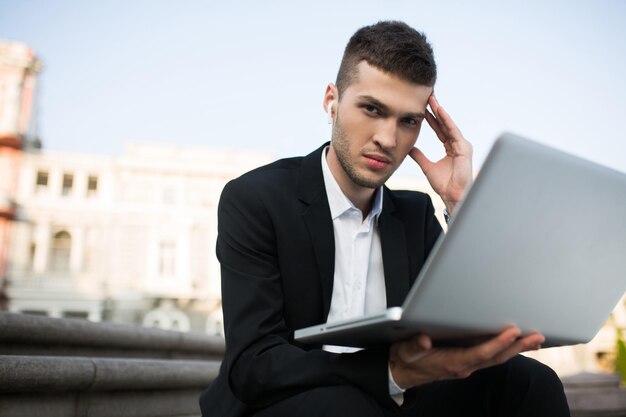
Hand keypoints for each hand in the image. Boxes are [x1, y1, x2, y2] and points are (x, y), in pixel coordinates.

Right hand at [389, 327, 544, 388]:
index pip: (480, 353)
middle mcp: (463, 366)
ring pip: (497, 358)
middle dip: (517, 347)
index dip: (497, 343)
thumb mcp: (405, 351)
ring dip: (516, 349)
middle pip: (496, 357)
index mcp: (452, 363)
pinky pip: (491, 357)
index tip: (512, 332)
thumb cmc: (405, 360)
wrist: (401, 373)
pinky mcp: (466, 362)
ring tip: (534, 339)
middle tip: (536, 336)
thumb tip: (424, 340)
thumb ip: (415, 345)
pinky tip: (516, 344)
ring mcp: (466, 365)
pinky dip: (506, 350)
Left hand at [409, 95, 472, 213]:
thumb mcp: (427, 167)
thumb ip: (420, 157)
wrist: (453, 196)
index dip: (431, 118)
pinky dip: (447, 121)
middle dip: (436, 110)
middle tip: (428, 96)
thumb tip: (410, 148)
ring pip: (449, 124)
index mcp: (450, 147)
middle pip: (445, 123)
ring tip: (432, 99)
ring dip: (440, 111)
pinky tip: (440, 111)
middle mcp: (458, 144)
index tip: (423, 107)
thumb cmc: (445, 185)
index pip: (440, 129)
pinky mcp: (464, 149)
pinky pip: (453, 131)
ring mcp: (462, 146)